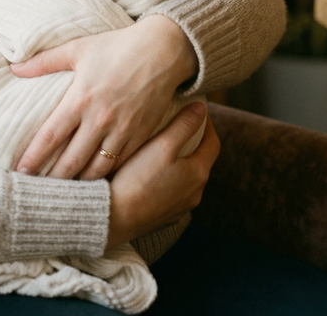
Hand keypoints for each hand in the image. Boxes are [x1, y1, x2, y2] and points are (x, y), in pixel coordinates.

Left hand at [10, 14, 197, 180]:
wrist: (163, 51)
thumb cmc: (117, 46)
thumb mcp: (77, 49)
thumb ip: (43, 61)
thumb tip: (14, 67)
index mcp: (80, 99)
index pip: (50, 136)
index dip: (33, 158)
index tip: (20, 172)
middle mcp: (100, 119)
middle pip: (71, 161)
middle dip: (53, 180)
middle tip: (37, 192)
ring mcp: (122, 131)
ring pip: (96, 170)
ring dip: (79, 184)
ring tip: (64, 194)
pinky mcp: (140, 136)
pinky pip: (119, 165)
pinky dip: (104, 176)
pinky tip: (94, 183)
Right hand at [107, 102, 217, 249]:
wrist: (114, 217)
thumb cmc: (137, 179)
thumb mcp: (162, 145)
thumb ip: (184, 125)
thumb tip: (201, 108)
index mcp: (198, 174)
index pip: (212, 142)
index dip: (206, 124)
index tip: (195, 111)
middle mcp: (195, 194)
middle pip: (199, 161)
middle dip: (192, 143)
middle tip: (177, 126)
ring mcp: (180, 208)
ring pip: (185, 179)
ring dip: (178, 163)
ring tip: (160, 149)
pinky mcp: (164, 217)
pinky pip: (171, 194)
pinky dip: (166, 181)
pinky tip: (148, 175)